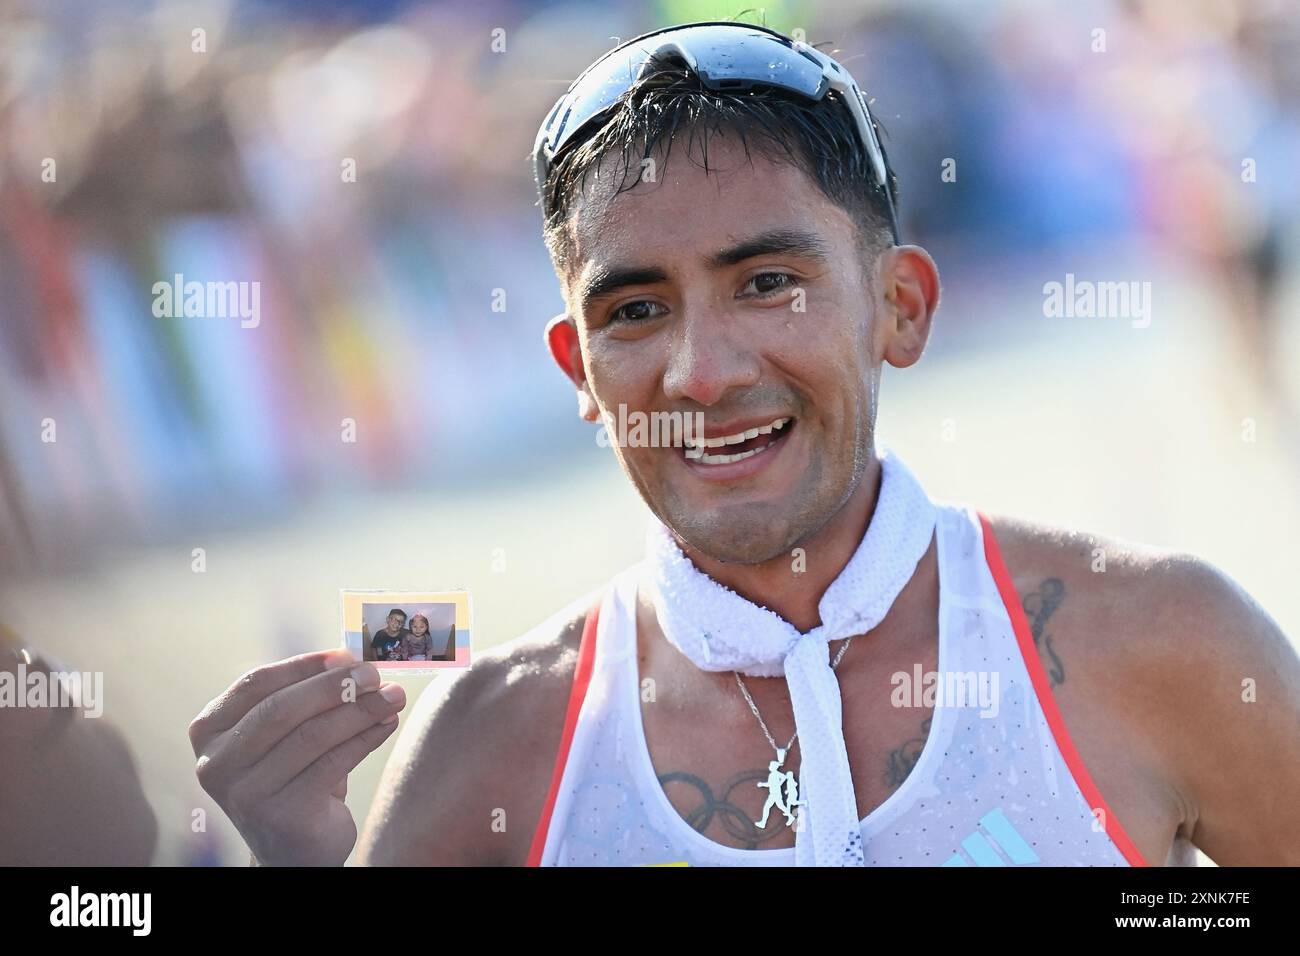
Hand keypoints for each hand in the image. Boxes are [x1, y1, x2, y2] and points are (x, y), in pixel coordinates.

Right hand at [189, 651, 405, 865]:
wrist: (293, 847)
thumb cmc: (292, 776)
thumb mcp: (287, 733)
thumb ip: (307, 698)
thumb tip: (351, 662)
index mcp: (209, 731)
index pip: (257, 684)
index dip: (304, 666)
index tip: (346, 655)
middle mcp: (217, 763)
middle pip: (282, 709)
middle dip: (335, 686)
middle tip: (373, 674)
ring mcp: (246, 793)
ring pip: (312, 735)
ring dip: (360, 710)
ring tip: (393, 696)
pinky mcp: (281, 815)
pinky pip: (333, 763)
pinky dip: (366, 738)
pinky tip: (386, 724)